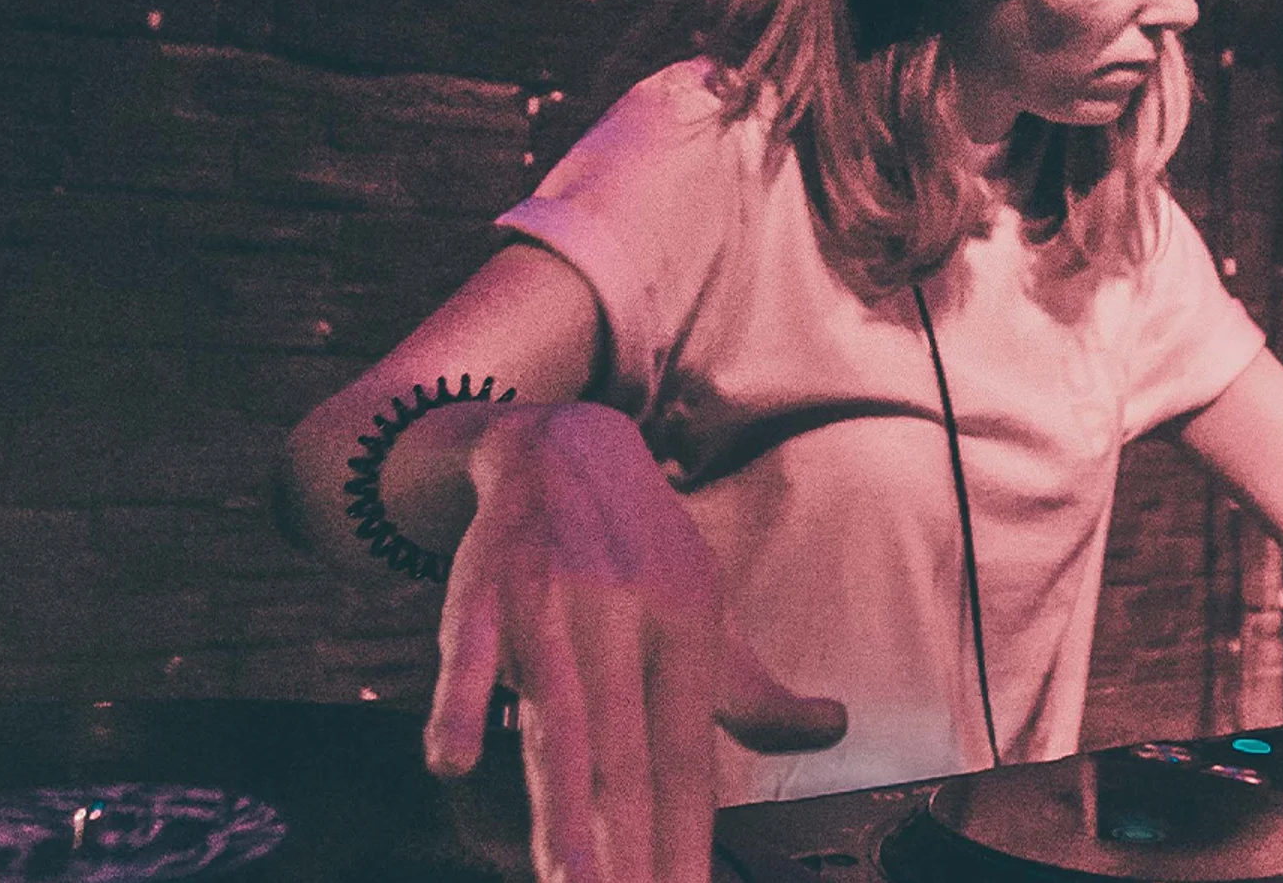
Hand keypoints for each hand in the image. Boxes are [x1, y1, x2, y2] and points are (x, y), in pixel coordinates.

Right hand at [419, 402, 845, 882]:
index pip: (686, 763)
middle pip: (624, 758)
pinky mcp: (483, 587)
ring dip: (559, 804)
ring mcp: (552, 606)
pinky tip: (452, 760)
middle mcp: (625, 626)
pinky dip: (458, 701)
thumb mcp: (706, 611)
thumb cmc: (641, 551)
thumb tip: (830, 729)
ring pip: (556, 719)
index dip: (686, 840)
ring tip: (570, 878)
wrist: (566, 443)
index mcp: (685, 639)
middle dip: (627, 848)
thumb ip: (756, 691)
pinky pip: (467, 650)